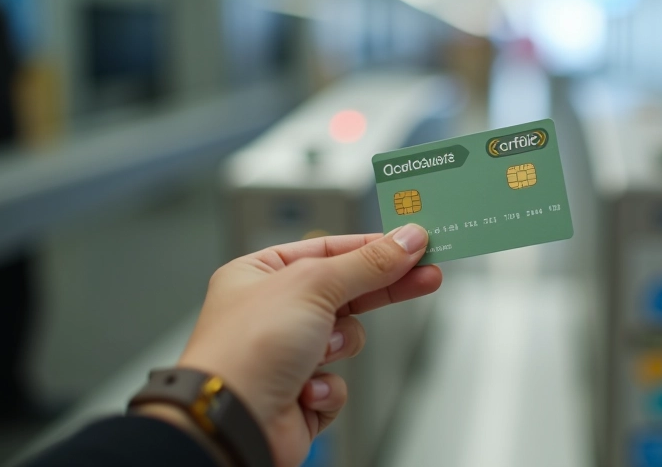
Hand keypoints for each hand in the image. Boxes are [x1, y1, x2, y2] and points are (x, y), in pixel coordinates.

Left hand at [167, 225, 439, 466]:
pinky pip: (337, 382)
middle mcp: (271, 312)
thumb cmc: (247, 349)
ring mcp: (285, 354)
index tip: (414, 243)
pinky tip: (305, 388)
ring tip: (319, 353)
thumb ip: (367, 263)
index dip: (373, 246)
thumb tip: (407, 240)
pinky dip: (327, 386)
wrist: (232, 422)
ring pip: (346, 339)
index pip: (328, 248)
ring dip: (339, 346)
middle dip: (384, 288)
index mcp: (260, 274)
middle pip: (345, 290)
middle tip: (428, 274)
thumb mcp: (314, 285)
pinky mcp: (299, 393)